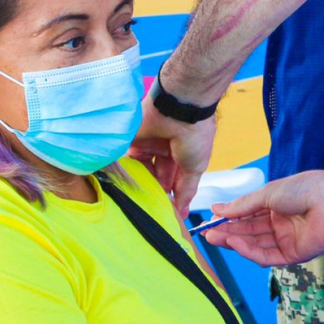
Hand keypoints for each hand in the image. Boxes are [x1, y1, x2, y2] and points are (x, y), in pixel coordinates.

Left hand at [127, 86, 215, 216]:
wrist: (181, 110)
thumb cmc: (195, 136)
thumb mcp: (195, 168)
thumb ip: (186, 189)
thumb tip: (183, 210)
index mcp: (182, 154)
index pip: (174, 178)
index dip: (172, 195)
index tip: (169, 213)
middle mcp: (165, 149)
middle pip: (157, 175)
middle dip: (157, 191)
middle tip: (154, 209)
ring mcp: (148, 143)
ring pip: (143, 169)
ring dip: (143, 184)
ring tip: (143, 201)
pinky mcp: (133, 140)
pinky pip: (128, 159)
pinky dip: (129, 172)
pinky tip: (129, 186)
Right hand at [203, 169, 323, 265]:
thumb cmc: (303, 189)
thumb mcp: (266, 194)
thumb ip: (242, 206)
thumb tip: (217, 209)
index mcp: (275, 208)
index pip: (247, 217)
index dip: (228, 220)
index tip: (209, 221)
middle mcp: (280, 225)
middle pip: (248, 233)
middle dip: (227, 233)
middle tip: (206, 234)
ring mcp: (286, 241)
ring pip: (255, 245)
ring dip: (235, 242)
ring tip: (215, 237)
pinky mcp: (293, 255)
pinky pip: (267, 256)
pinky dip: (249, 251)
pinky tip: (235, 243)